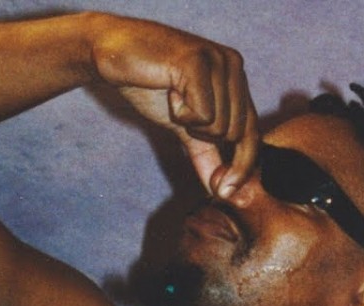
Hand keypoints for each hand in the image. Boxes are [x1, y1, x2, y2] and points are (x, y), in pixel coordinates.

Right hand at [88, 14, 257, 198]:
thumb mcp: (184, 128)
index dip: (242, 166)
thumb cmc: (150, 86)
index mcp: (237, 78)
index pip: (251, 132)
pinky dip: (181, 113)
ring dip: (189, 122)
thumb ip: (206, 156)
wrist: (112, 55)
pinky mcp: (199, 61)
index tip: (225, 192)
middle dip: (203, 135)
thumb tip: (222, 192)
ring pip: (220, 126)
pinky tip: (168, 89)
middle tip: (179, 110)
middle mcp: (234, 65)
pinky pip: (203, 114)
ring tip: (173, 95)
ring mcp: (219, 60)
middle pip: (235, 134)